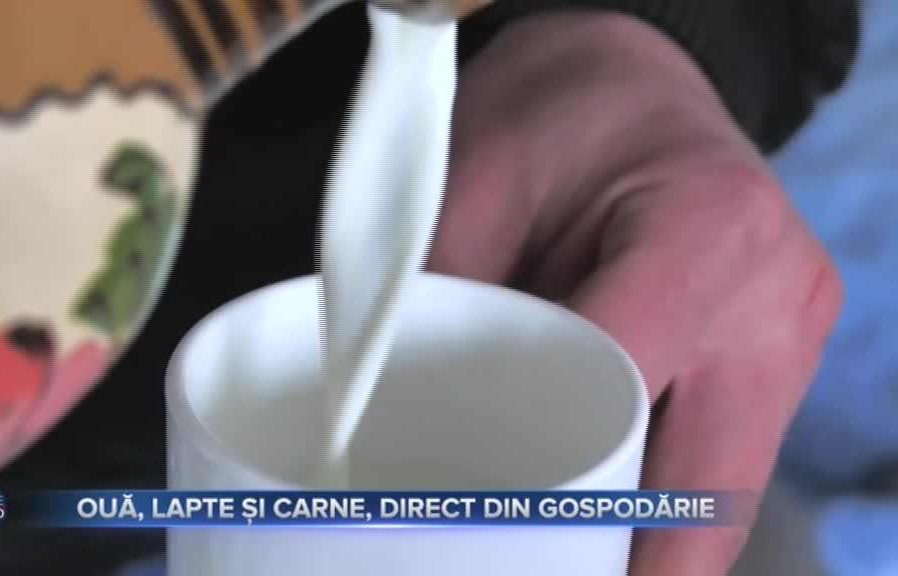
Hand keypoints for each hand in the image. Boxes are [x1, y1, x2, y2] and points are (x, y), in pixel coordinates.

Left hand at [430, 11, 842, 574]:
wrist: (633, 76)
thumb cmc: (558, 110)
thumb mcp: (477, 182)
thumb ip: (450, 305)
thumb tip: (398, 425)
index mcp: (706, 233)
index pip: (626, 395)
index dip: (555, 486)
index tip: (494, 534)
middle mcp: (775, 298)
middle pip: (705, 487)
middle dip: (631, 560)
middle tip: (545, 570)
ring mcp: (789, 333)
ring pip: (723, 489)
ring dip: (649, 540)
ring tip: (563, 556)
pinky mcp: (777, 354)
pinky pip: (723, 458)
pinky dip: (664, 499)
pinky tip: (602, 518)